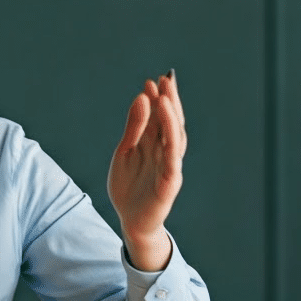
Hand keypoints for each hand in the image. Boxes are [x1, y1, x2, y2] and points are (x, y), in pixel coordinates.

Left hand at [107, 70, 186, 269]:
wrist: (130, 221)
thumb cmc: (129, 187)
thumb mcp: (125, 152)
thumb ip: (133, 127)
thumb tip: (140, 97)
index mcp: (153, 145)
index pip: (159, 117)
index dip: (157, 99)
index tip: (152, 81)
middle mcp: (165, 153)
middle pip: (171, 123)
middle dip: (169, 101)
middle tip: (164, 80)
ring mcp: (169, 167)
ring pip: (175, 138)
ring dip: (171, 117)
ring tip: (165, 98)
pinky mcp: (169, 182)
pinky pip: (173, 159)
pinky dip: (172, 141)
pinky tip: (169, 125)